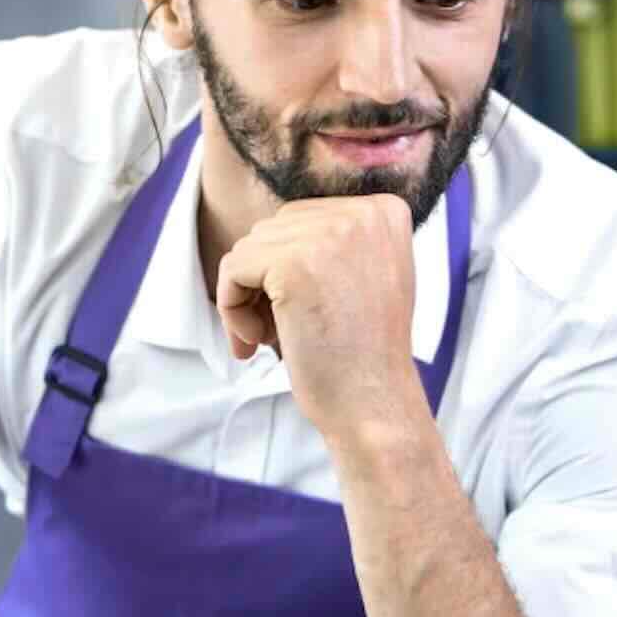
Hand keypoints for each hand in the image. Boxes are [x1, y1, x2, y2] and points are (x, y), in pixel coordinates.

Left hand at [214, 195, 427, 432]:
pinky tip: (257, 342)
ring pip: (249, 249)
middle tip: (279, 331)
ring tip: (272, 340)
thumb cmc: (362, 353)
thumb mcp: (366, 275)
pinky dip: (232, 308)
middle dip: (265, 282)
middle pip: (274, 230)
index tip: (300, 309)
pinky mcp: (292, 264)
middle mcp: (362, 213)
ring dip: (248, 299)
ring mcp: (329, 235)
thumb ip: (334, 241)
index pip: (303, 218)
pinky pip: (233, 268)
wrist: (374, 405)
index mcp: (384, 211)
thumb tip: (269, 228)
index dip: (288, 266)